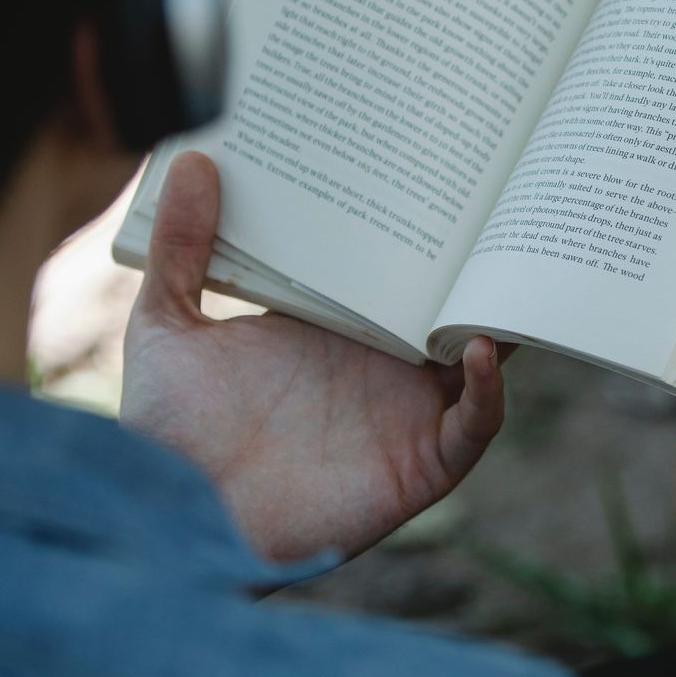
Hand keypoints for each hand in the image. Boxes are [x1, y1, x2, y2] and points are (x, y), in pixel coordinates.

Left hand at [120, 152, 505, 563]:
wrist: (178, 519)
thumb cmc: (170, 434)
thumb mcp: (167, 326)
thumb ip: (183, 247)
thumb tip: (198, 157)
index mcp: (331, 326)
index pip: (393, 266)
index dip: (420, 224)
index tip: (436, 162)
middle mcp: (377, 364)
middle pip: (447, 301)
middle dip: (478, 257)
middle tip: (498, 198)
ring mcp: (404, 412)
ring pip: (480, 354)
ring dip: (499, 313)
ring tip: (508, 261)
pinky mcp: (420, 462)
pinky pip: (476, 424)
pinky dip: (492, 390)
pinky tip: (482, 347)